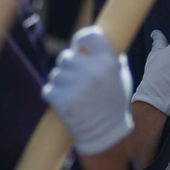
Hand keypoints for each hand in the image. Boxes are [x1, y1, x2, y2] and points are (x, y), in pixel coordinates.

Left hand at [43, 26, 134, 154]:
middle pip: (66, 57)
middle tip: (76, 79)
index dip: (81, 40)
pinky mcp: (62, 100)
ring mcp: (76, 86)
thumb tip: (95, 40)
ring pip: (55, 74)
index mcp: (108, 62)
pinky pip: (48, 89)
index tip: (79, 47)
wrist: (106, 134)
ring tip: (73, 94)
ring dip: (60, 82)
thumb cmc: (113, 103)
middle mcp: (93, 71)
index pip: (89, 35)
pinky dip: (53, 95)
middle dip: (68, 67)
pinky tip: (65, 102)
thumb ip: (111, 58)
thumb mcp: (121, 77)